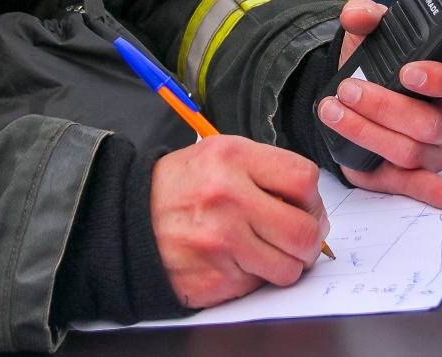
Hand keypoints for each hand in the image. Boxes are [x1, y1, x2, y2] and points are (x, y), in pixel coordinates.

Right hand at [149, 135, 329, 308]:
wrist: (128, 219)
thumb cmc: (180, 187)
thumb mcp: (219, 154)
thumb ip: (266, 169)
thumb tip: (309, 202)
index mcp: (233, 159)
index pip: (304, 179)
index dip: (313, 199)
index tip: (306, 207)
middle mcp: (228, 200)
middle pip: (304, 231)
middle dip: (310, 240)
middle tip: (300, 239)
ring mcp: (220, 243)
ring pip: (288, 268)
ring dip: (287, 264)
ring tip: (269, 252)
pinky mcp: (214, 278)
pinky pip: (258, 286)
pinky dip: (255, 277)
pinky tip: (237, 261)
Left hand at [321, 0, 441, 208]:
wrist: (353, 94)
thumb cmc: (375, 67)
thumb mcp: (368, 37)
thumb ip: (365, 17)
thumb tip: (360, 14)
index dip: (441, 78)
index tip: (408, 71)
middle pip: (428, 123)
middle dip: (385, 106)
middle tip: (349, 89)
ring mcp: (433, 150)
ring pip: (409, 151)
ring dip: (367, 132)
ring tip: (334, 111)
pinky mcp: (410, 174)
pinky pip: (423, 186)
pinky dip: (435, 194)